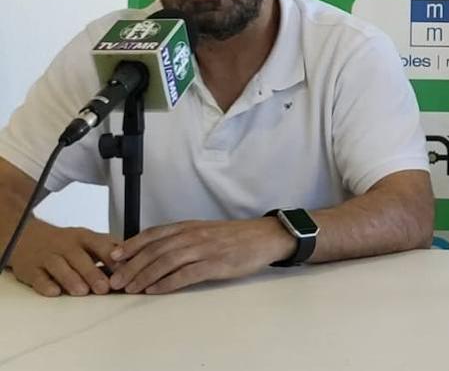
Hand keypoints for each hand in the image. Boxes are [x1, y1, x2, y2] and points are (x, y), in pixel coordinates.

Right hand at [9, 223, 118, 296]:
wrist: (27, 236)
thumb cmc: (65, 242)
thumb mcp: (88, 240)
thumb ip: (109, 249)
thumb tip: (136, 260)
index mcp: (84, 238)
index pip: (100, 245)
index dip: (112, 258)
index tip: (124, 270)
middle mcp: (66, 246)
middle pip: (79, 258)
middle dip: (93, 273)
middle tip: (105, 288)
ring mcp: (48, 257)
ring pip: (59, 266)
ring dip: (71, 279)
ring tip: (82, 291)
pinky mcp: (31, 270)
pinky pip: (37, 277)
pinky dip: (45, 285)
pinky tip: (54, 292)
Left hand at [107, 218, 294, 294]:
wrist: (265, 236)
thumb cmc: (234, 236)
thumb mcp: (205, 230)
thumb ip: (182, 238)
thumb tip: (156, 252)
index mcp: (189, 226)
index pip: (153, 234)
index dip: (131, 245)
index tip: (113, 257)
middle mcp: (193, 235)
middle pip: (155, 250)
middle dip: (131, 266)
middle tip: (115, 281)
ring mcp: (204, 249)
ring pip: (166, 262)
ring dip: (144, 276)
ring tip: (131, 289)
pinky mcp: (215, 264)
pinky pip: (186, 274)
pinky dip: (167, 283)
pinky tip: (156, 290)